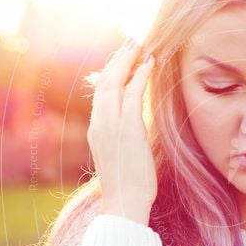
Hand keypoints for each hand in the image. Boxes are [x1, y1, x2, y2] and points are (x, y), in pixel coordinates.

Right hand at [87, 37, 156, 224]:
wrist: (123, 204)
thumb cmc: (127, 187)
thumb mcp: (120, 158)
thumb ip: (122, 140)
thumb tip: (132, 131)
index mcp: (96, 130)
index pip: (101, 94)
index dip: (111, 73)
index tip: (122, 59)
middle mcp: (99, 124)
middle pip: (105, 82)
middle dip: (118, 59)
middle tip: (130, 41)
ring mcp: (111, 125)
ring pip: (116, 83)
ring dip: (128, 61)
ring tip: (139, 44)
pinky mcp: (128, 128)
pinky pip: (133, 94)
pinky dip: (140, 76)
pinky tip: (149, 64)